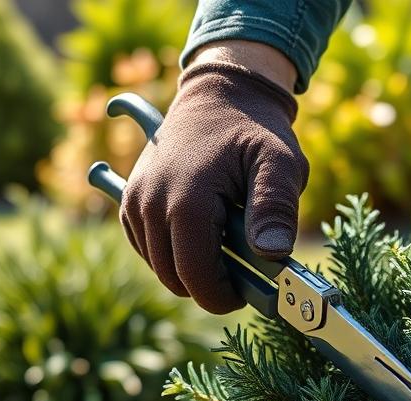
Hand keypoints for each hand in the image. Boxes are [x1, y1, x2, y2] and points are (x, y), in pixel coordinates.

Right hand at [120, 42, 308, 313]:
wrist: (221, 93)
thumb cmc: (255, 130)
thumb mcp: (280, 164)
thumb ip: (276, 208)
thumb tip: (272, 255)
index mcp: (186, 202)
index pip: (196, 279)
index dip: (225, 297)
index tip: (252, 293)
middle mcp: (149, 205)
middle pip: (176, 280)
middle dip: (211, 284)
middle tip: (246, 270)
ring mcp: (134, 203)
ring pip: (161, 268)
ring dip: (193, 268)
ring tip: (228, 242)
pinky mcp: (130, 203)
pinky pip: (149, 250)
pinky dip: (174, 254)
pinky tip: (205, 235)